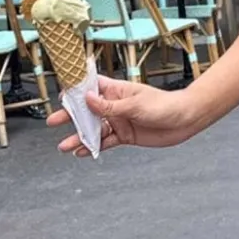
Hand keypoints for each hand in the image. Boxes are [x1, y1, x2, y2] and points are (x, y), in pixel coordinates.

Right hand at [46, 75, 202, 156]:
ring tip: (64, 146)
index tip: (60, 94)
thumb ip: (110, 106)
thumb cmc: (165, 105)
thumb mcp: (136, 105)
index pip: (90, 86)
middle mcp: (114, 106)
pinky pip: (106, 142)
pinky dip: (94, 147)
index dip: (75, 90)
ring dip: (80, 136)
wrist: (185, 120)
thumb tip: (87, 100)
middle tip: (53, 122)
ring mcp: (119, 121)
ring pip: (94, 129)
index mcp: (116, 90)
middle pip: (87, 110)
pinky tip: (82, 152)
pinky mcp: (125, 136)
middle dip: (70, 116)